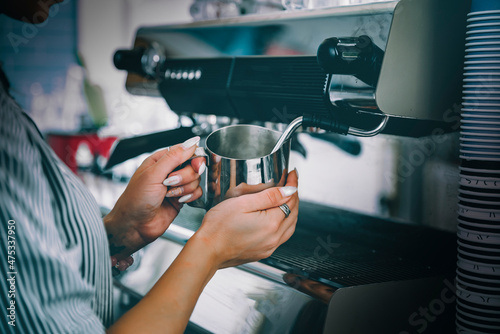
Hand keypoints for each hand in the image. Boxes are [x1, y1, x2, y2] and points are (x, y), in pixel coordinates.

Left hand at [104, 136, 204, 259]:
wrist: (134, 226)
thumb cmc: (135, 199)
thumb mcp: (153, 174)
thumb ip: (174, 157)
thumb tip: (191, 143)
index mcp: (161, 160)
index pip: (186, 151)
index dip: (192, 158)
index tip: (193, 166)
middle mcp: (170, 171)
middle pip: (194, 165)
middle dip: (186, 176)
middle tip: (171, 183)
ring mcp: (177, 185)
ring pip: (196, 180)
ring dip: (185, 188)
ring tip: (169, 194)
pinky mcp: (182, 197)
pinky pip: (197, 192)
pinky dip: (190, 197)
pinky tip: (178, 200)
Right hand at [192, 169, 298, 268]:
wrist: (208, 250)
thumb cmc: (219, 227)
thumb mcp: (243, 203)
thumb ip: (269, 196)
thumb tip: (289, 191)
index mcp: (272, 223)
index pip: (291, 199)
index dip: (293, 184)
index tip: (292, 174)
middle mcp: (274, 237)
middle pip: (293, 212)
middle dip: (294, 196)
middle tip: (290, 182)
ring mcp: (269, 247)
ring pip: (290, 225)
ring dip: (291, 210)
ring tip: (286, 198)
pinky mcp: (263, 252)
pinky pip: (282, 236)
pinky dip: (284, 223)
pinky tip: (277, 218)